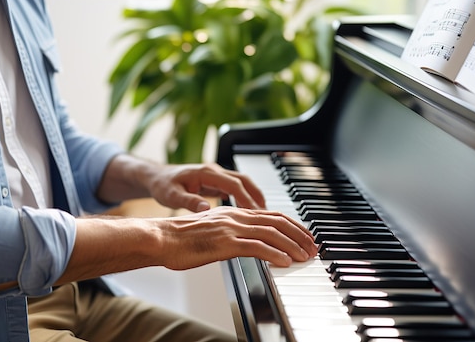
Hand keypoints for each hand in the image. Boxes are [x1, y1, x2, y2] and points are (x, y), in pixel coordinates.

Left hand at [147, 163, 265, 211]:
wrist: (156, 177)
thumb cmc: (162, 186)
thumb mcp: (171, 196)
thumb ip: (188, 202)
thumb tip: (206, 209)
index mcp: (206, 172)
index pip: (233, 184)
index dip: (246, 198)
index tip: (256, 213)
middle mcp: (214, 171)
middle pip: (244, 180)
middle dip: (257, 196)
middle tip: (266, 215)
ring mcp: (215, 175)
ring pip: (242, 183)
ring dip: (253, 196)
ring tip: (262, 215)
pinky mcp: (214, 182)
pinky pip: (235, 188)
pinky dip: (244, 198)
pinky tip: (248, 212)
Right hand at [152, 206, 316, 269]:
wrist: (161, 237)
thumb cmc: (182, 238)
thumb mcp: (211, 230)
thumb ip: (231, 233)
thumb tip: (247, 242)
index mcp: (233, 213)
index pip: (271, 215)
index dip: (292, 225)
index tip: (305, 236)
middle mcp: (235, 216)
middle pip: (277, 221)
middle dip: (299, 234)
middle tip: (313, 247)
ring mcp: (231, 228)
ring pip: (271, 233)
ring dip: (292, 245)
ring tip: (305, 256)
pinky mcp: (224, 242)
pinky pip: (256, 247)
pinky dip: (274, 254)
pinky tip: (285, 262)